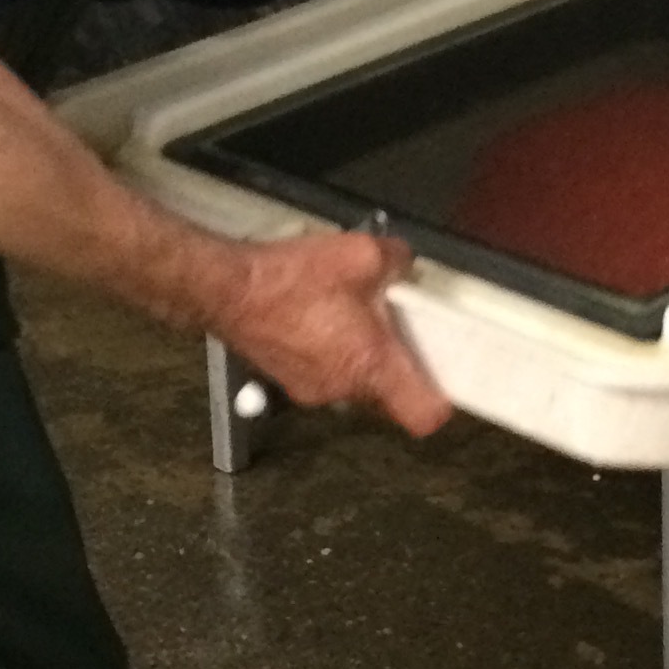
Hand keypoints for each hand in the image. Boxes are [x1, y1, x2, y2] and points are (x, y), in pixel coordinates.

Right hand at [215, 228, 451, 436]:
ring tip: (352, 314)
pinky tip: (319, 315)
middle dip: (395, 363)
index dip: (440, 402)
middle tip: (398, 328)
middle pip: (387, 396)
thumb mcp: (359, 253)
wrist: (224, 289)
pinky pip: (323, 371)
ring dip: (358, 355)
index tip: (444, 382)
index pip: (422, 415)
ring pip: (353, 382)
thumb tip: (404, 263)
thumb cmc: (285, 280)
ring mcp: (311, 388)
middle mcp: (341, 387)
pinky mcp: (287, 378)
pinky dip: (329, 350)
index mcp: (368, 365)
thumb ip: (396, 261)